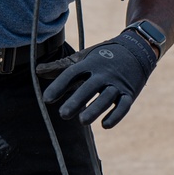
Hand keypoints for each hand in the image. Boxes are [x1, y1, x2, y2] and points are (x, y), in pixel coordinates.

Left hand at [37, 30, 156, 128]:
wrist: (136, 49)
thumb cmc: (102, 57)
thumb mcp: (82, 58)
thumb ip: (60, 67)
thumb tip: (37, 71)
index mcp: (89, 64)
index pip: (72, 74)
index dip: (59, 85)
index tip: (46, 99)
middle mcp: (103, 73)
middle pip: (89, 87)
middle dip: (77, 100)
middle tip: (63, 114)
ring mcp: (117, 83)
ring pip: (106, 97)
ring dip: (95, 109)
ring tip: (82, 121)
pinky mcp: (129, 93)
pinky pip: (124, 105)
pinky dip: (116, 115)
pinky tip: (104, 125)